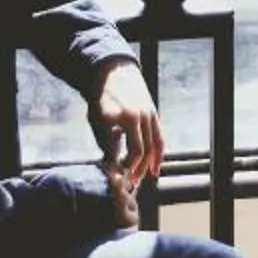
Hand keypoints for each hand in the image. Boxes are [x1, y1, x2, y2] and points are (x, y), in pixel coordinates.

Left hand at [94, 60, 163, 187]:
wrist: (113, 74)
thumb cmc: (101, 101)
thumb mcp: (98, 121)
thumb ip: (106, 144)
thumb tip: (112, 167)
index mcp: (125, 118)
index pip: (133, 151)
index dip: (127, 167)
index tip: (119, 175)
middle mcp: (140, 117)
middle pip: (145, 151)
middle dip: (138, 169)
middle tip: (130, 182)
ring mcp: (150, 115)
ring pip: (155, 145)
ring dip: (150, 164)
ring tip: (143, 177)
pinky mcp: (154, 114)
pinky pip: (160, 137)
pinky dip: (159, 153)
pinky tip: (155, 167)